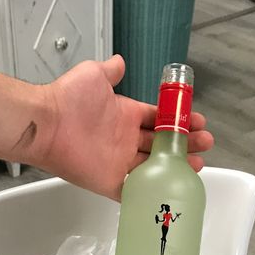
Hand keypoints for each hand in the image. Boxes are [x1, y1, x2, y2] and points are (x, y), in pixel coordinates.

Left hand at [40, 56, 213, 199]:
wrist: (48, 124)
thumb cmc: (68, 98)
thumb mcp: (94, 75)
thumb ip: (110, 71)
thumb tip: (120, 62)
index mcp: (126, 115)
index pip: (159, 120)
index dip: (179, 121)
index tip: (197, 122)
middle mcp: (125, 139)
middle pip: (162, 144)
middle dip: (185, 143)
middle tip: (205, 143)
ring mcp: (120, 163)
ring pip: (155, 168)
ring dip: (177, 166)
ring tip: (198, 163)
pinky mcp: (112, 183)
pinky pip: (136, 192)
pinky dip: (153, 192)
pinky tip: (174, 188)